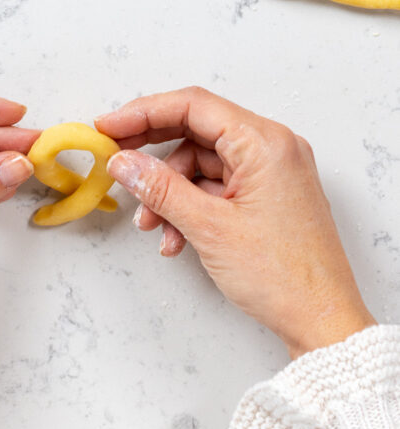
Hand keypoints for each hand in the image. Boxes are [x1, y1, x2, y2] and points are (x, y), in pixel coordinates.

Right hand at [97, 87, 374, 359]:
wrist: (321, 321)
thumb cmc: (283, 277)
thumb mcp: (209, 228)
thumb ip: (160, 189)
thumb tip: (123, 162)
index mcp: (266, 143)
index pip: (193, 106)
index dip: (143, 113)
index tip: (106, 127)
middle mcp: (272, 149)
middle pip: (196, 131)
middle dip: (152, 153)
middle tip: (114, 162)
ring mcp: (270, 173)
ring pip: (201, 164)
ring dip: (169, 193)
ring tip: (152, 226)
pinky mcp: (266, 197)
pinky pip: (215, 187)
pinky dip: (190, 207)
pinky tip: (175, 238)